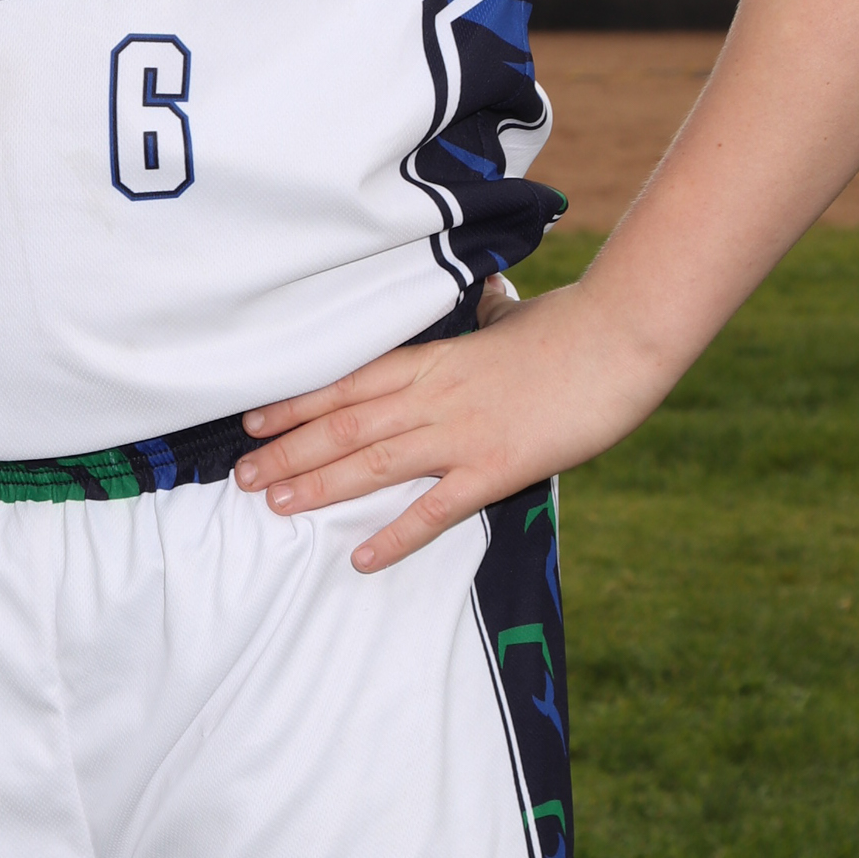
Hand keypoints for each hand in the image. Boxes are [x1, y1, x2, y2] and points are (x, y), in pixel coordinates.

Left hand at [234, 275, 660, 574]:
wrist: (617, 339)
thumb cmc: (568, 324)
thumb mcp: (511, 314)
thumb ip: (487, 317)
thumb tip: (489, 300)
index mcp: (433, 357)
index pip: (346, 381)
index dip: (296, 403)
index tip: (253, 421)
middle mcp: (433, 395)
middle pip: (345, 425)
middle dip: (288, 451)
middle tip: (241, 476)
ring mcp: (462, 434)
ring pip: (373, 464)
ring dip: (319, 486)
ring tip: (274, 505)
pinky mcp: (496, 468)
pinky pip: (435, 509)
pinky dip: (396, 535)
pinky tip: (361, 557)